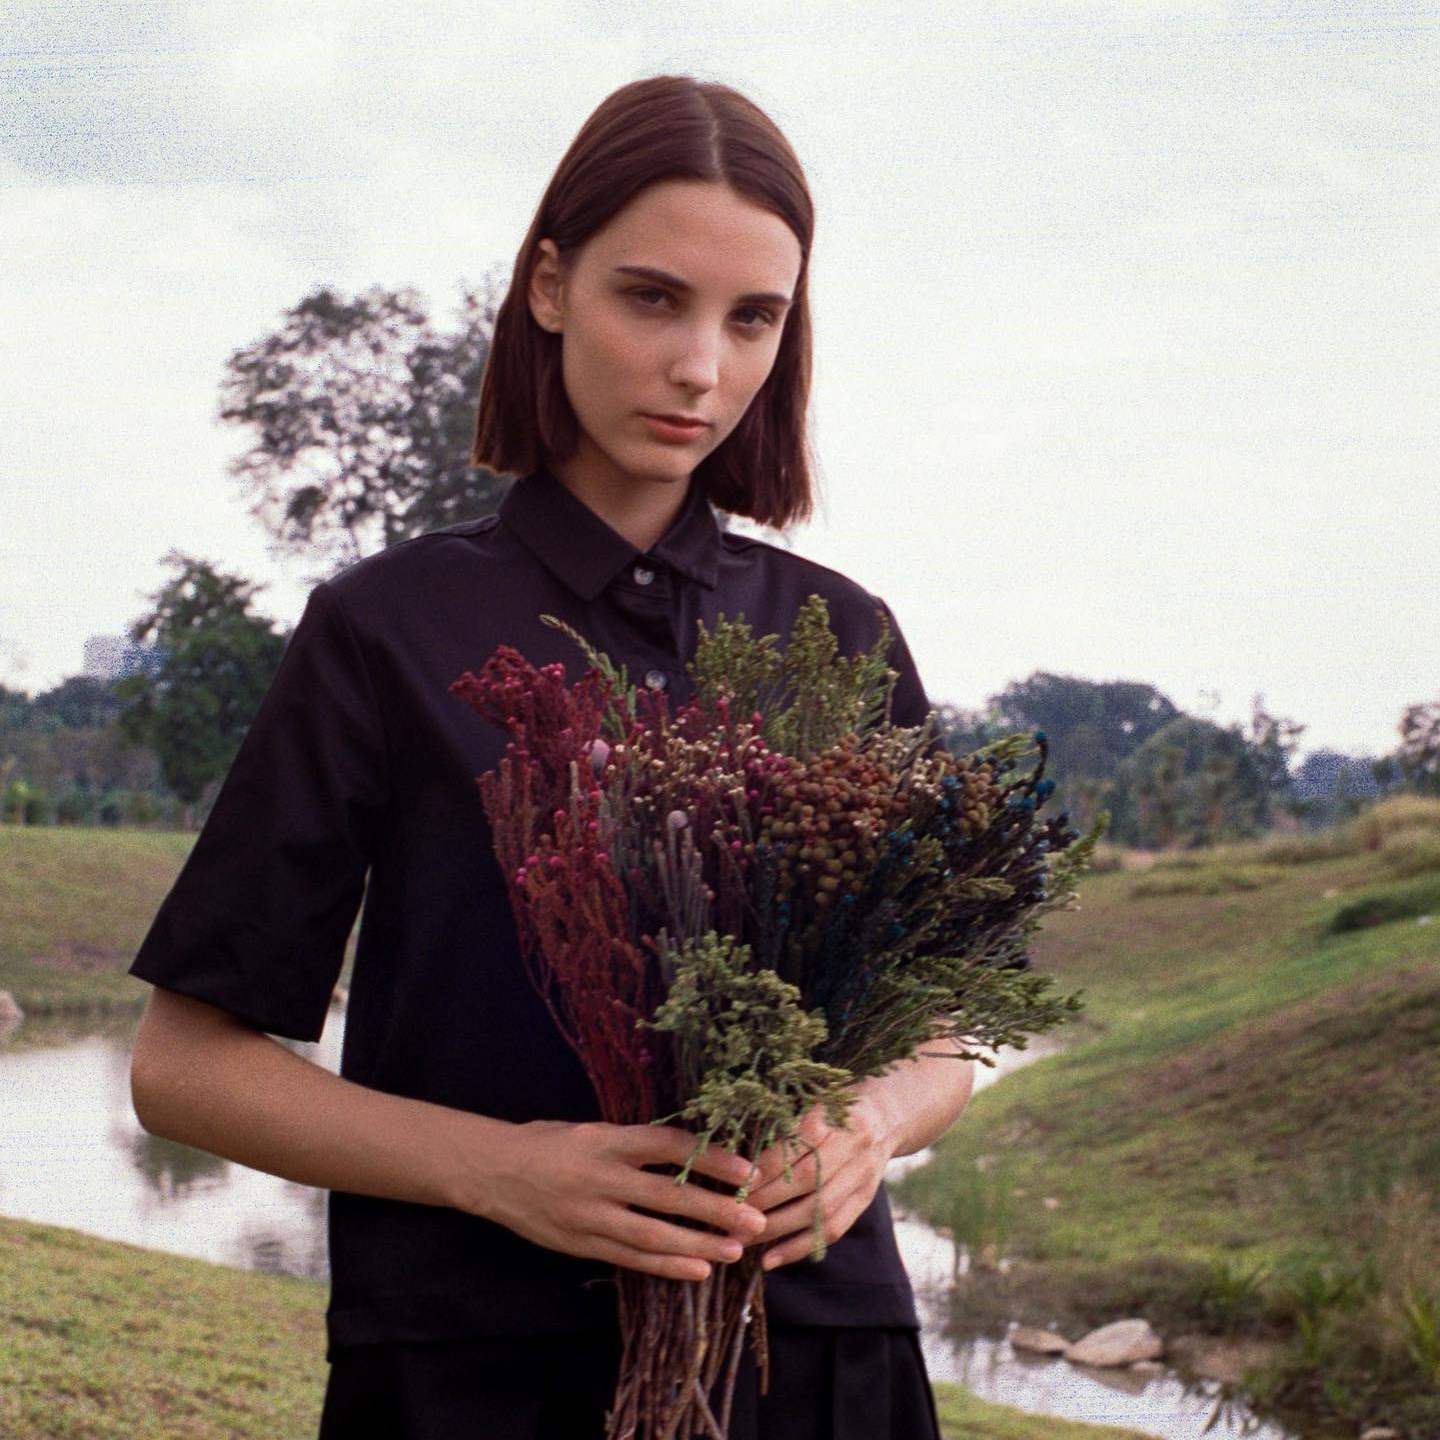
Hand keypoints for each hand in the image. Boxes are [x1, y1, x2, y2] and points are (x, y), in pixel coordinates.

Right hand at [472, 1118, 766, 1282]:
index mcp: (606, 1139)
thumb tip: (693, 1152)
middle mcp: (599, 1176)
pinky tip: (698, 1271)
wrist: (493, 1171)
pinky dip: (666, 1267)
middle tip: (755, 1220)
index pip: (667, 1145)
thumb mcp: (593, 1129)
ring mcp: (588, 1215)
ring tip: (735, 1251)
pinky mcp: (580, 1244)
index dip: (709, 1158)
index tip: (746, 1170)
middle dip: (716, 1210)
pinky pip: (629, 1259)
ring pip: (652, 1236)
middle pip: (667, 1195)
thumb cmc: (550, 1142)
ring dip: (698, 1245)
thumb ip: (635, 1143)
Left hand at [743, 1093, 898, 1271]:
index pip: (800, 1145)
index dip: (770, 1166)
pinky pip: (833, 1230)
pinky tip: (771, 1259)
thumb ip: (786, 1124)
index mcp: (839, 1117)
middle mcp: (854, 1147)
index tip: (739, 1181)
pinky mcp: (864, 1200)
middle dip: (767, 1201)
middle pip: (810, 1180)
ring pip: (820, 1211)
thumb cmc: (834, 1109)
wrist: (886, 1117)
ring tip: (743, 1240)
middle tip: (731, 1216)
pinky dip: (799, 1247)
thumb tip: (742, 1160)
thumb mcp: (814, 1103)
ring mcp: (863, 1177)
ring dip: (778, 1230)